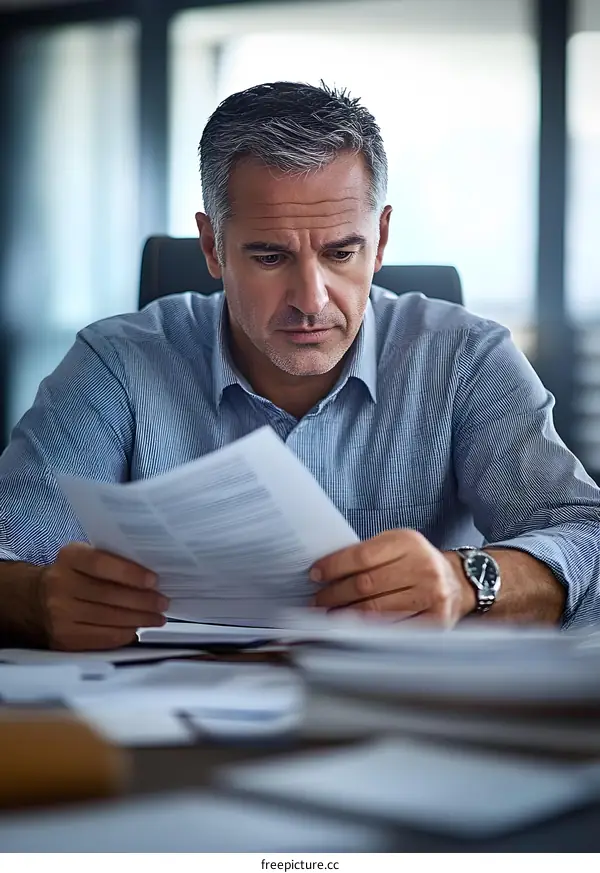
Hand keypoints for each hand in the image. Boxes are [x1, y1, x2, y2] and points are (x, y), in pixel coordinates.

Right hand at [37, 542, 168, 649]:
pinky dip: (125, 634)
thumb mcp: (84, 556)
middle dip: (142, 601)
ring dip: (139, 619)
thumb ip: (111, 560)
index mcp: (70, 558)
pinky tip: (138, 629)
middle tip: (163, 603)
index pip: (102, 564)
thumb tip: (150, 579)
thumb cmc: (73, 574)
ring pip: (109, 619)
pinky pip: (102, 637)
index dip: (130, 573)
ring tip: (158, 618)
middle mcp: (61, 585)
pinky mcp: (64, 638)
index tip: (154, 581)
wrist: (36, 599)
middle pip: (109, 595)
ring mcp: (61, 614)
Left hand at [311, 529, 474, 626]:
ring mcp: (430, 595)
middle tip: (317, 600)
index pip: (362, 556)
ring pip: (376, 609)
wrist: (460, 582)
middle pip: (366, 585)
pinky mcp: (434, 621)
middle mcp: (422, 566)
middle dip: (335, 594)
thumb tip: (326, 570)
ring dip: (346, 615)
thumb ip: (368, 554)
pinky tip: (352, 629)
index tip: (315, 575)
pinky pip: (393, 628)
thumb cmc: (418, 563)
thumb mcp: (398, 546)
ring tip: (329, 615)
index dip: (334, 566)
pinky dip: (368, 630)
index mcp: (408, 542)